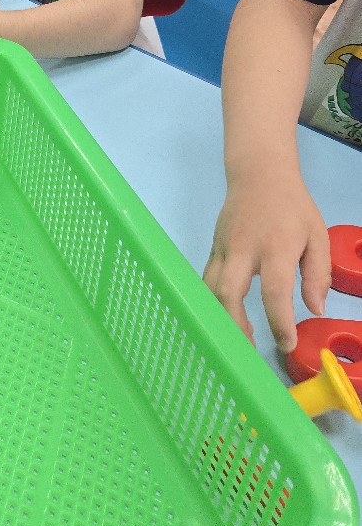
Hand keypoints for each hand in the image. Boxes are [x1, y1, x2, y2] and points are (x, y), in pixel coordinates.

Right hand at [204, 170, 330, 352]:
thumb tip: (315, 308)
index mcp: (276, 247)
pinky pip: (207, 280)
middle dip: (236, 326)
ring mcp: (223, 249)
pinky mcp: (213, 249)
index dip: (279, 321)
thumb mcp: (317, 236)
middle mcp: (244, 249)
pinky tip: (229, 317)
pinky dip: (215, 303)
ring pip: (211, 289)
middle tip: (250, 350)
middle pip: (228, 293)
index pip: (275, 291)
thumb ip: (319, 274)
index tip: (286, 343)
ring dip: (221, 318)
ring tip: (239, 338)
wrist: (258, 174)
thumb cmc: (292, 207)